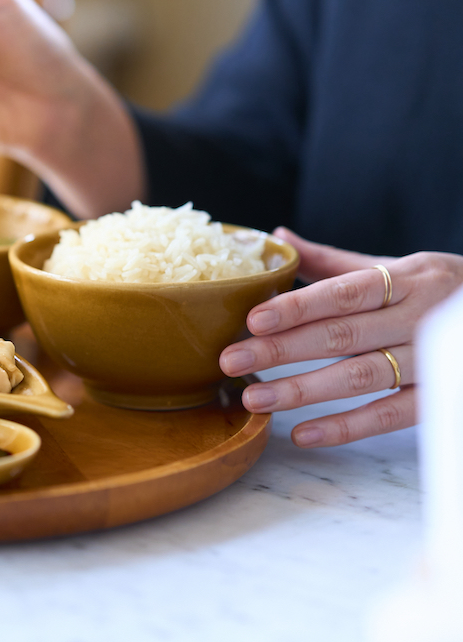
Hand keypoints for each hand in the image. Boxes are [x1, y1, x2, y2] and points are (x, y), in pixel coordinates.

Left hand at [220, 227, 462, 446]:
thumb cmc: (435, 291)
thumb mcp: (393, 268)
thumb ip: (332, 262)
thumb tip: (278, 237)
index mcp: (406, 279)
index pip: (344, 292)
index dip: (298, 306)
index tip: (252, 319)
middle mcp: (420, 317)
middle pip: (343, 335)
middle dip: (282, 350)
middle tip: (231, 361)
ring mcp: (433, 359)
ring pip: (362, 377)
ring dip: (303, 390)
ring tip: (255, 399)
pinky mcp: (440, 396)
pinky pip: (391, 415)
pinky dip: (347, 427)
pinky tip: (303, 434)